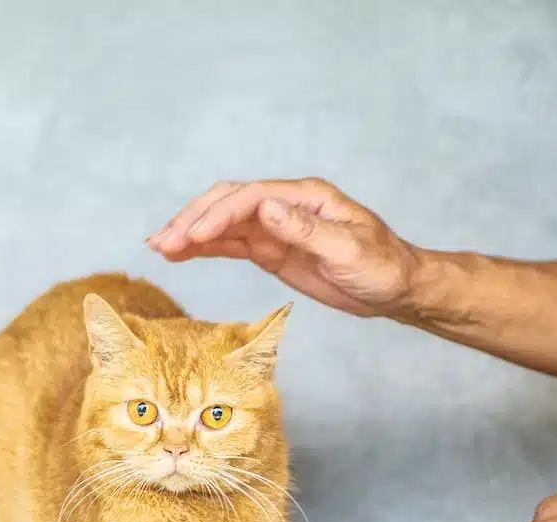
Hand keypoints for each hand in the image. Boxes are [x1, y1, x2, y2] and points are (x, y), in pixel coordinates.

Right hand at [146, 178, 425, 317]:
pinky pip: (229, 244)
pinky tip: (179, 254)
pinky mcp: (271, 250)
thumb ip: (305, 230)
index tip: (192, 238)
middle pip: (227, 203)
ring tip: (158, 246)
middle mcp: (285, 206)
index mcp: (305, 197)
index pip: (250, 197)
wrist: (398, 288)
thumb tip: (266, 207)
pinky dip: (202, 248)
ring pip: (222, 223)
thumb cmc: (383, 266)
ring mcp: (275, 227)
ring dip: (190, 233)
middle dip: (193, 220)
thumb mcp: (349, 250)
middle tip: (162, 242)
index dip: (218, 216)